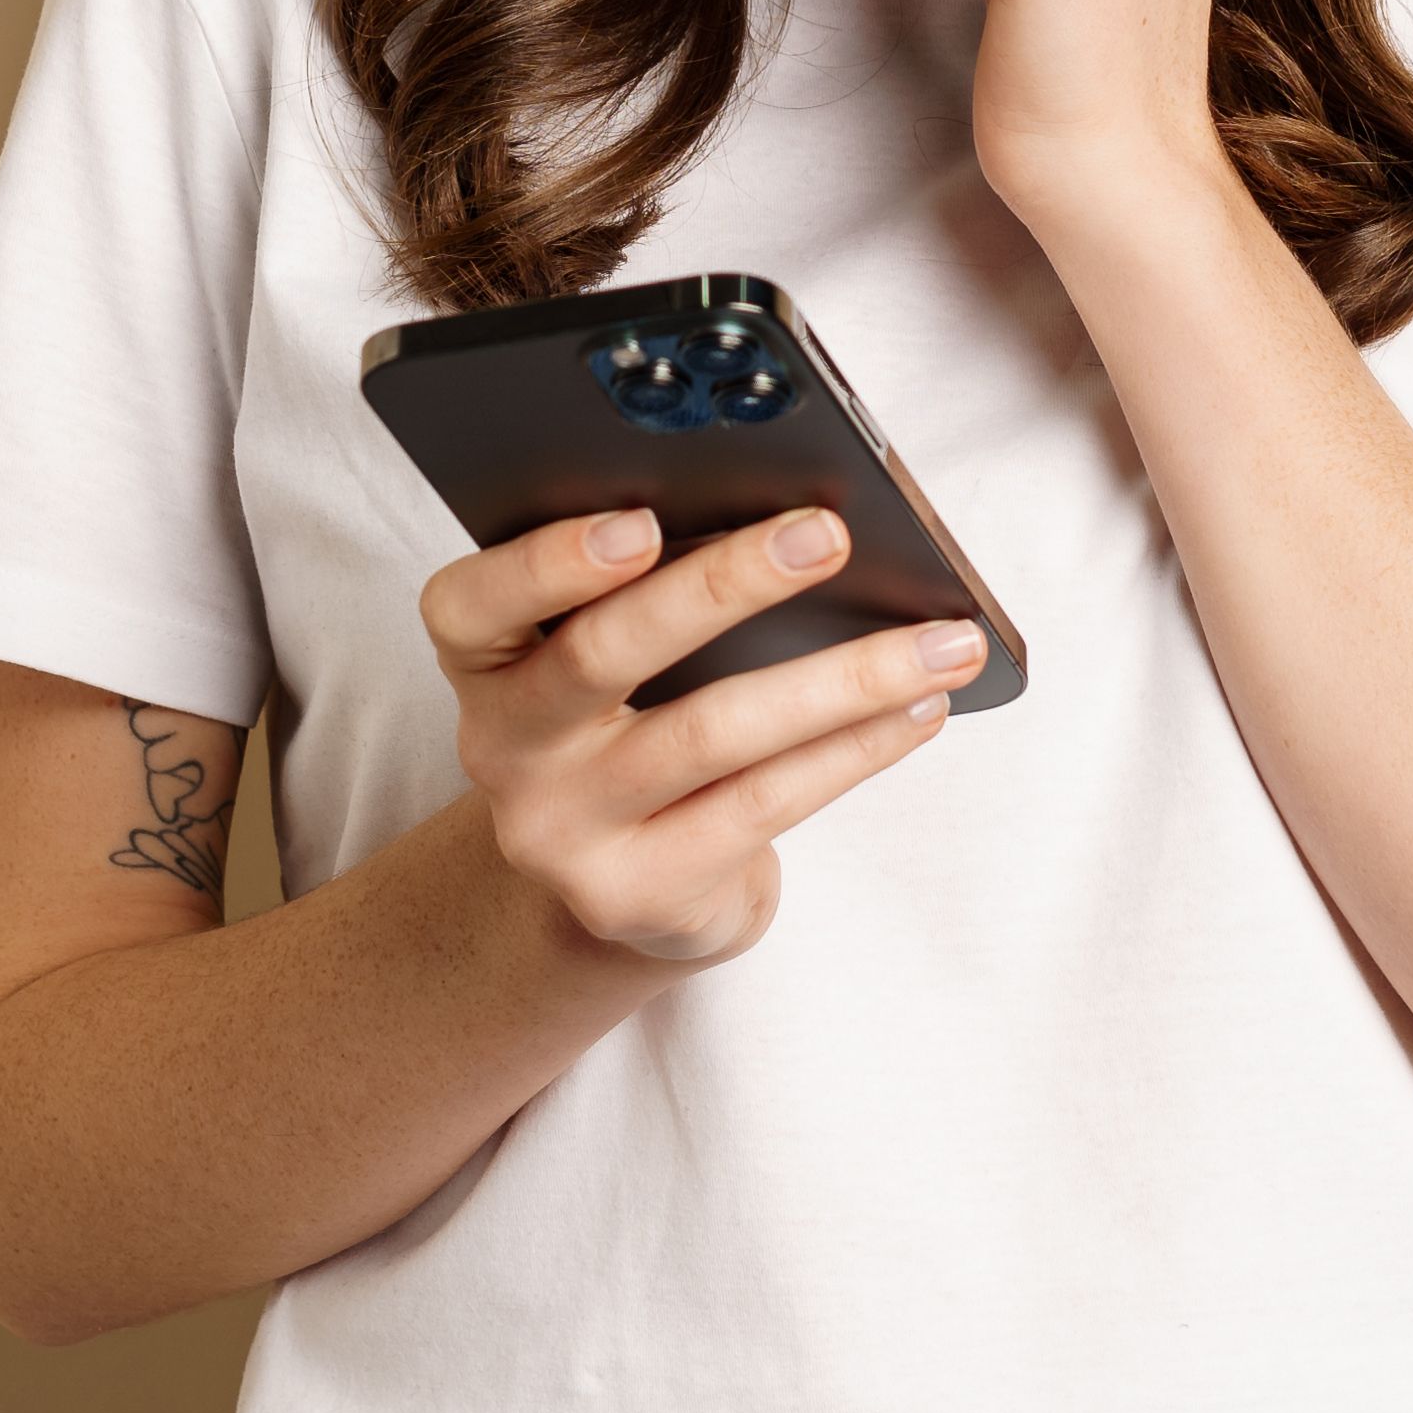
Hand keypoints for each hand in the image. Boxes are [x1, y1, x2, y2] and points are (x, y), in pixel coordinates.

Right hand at [409, 504, 984, 965]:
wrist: (620, 887)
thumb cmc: (632, 728)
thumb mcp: (608, 663)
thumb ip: (648, 595)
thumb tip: (794, 524)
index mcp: (484, 664)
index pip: (470, 605)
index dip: (549, 562)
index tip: (643, 521)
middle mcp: (505, 750)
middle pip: (602, 656)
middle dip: (724, 587)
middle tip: (826, 536)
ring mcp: (566, 833)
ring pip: (712, 734)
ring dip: (841, 678)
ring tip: (941, 642)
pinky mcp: (640, 892)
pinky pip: (763, 803)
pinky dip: (854, 748)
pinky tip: (918, 708)